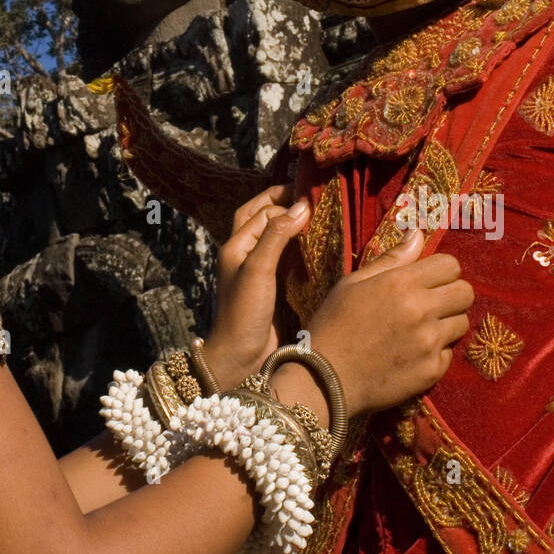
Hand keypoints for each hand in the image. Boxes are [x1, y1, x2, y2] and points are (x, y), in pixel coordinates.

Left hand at [204, 183, 309, 389]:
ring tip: (317, 215)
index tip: (313, 196)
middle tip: (312, 196)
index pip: (262, 210)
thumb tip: (301, 205)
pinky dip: (297, 246)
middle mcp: (245, 253)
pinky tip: (315, 245)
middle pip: (262, 217)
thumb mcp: (259, 268)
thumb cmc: (244, 312)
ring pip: (273, 235)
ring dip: (291, 224)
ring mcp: (258, 270)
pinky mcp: (272, 286)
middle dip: (282, 203)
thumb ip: (276, 235)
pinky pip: (284, 257)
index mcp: (236, 244)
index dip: (284, 201)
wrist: (240, 357)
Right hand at [300, 229, 473, 416]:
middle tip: (432, 302)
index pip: (450, 265)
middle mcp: (421, 310)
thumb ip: (391, 258)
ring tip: (421, 329)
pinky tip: (413, 352)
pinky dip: (437, 351)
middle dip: (452, 293)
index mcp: (401, 283)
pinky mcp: (432, 371)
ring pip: (462, 323)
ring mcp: (429, 343)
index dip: (441, 270)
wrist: (325, 379)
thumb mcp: (354, 283)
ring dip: (447, 322)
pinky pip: (450, 353)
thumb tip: (417, 233)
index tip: (428, 279)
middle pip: (466, 292)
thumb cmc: (334, 324)